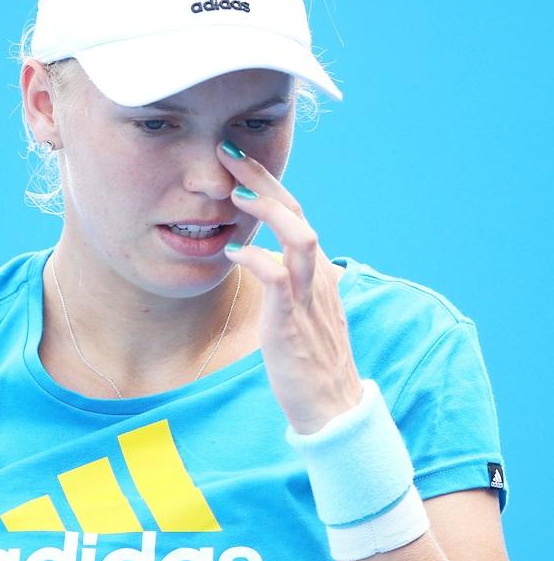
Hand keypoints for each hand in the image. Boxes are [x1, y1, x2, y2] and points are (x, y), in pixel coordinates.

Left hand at [218, 139, 362, 434]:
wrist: (331, 407)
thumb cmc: (311, 361)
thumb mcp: (303, 311)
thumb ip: (291, 281)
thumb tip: (267, 259)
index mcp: (317, 271)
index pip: (295, 214)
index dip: (268, 185)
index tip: (238, 163)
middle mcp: (318, 276)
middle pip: (296, 212)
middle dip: (264, 178)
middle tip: (229, 153)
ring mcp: (309, 297)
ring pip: (300, 236)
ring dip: (268, 210)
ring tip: (236, 192)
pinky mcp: (293, 322)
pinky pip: (278, 279)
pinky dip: (256, 259)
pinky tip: (234, 252)